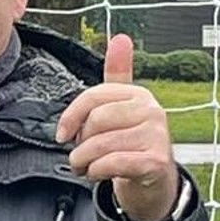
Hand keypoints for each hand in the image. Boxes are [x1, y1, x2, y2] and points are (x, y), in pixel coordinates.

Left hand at [55, 33, 178, 220]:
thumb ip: (117, 76)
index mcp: (138, 95)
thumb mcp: (122, 108)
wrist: (154, 182)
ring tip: (86, 166)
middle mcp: (152, 111)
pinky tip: (97, 174)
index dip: (71, 116)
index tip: (62, 134)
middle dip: (80, 143)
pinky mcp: (156, 161)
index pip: (94, 97)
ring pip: (101, 145)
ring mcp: (157, 136)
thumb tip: (121, 38)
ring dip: (84, 161)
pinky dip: (96, 171)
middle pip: (96, 121)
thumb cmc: (131, 143)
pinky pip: (112, 163)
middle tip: (79, 156)